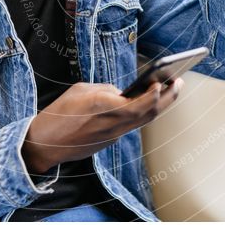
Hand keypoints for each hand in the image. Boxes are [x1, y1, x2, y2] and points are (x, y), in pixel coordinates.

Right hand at [21, 79, 183, 174]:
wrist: (46, 144)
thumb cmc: (59, 113)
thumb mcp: (81, 90)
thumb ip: (105, 89)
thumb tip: (121, 92)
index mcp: (105, 107)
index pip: (140, 102)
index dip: (157, 93)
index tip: (164, 80)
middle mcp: (114, 123)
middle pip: (150, 112)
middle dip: (169, 97)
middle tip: (179, 82)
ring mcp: (114, 135)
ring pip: (144, 120)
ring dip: (160, 105)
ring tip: (169, 90)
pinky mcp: (111, 140)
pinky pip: (132, 124)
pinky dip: (144, 112)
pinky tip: (148, 102)